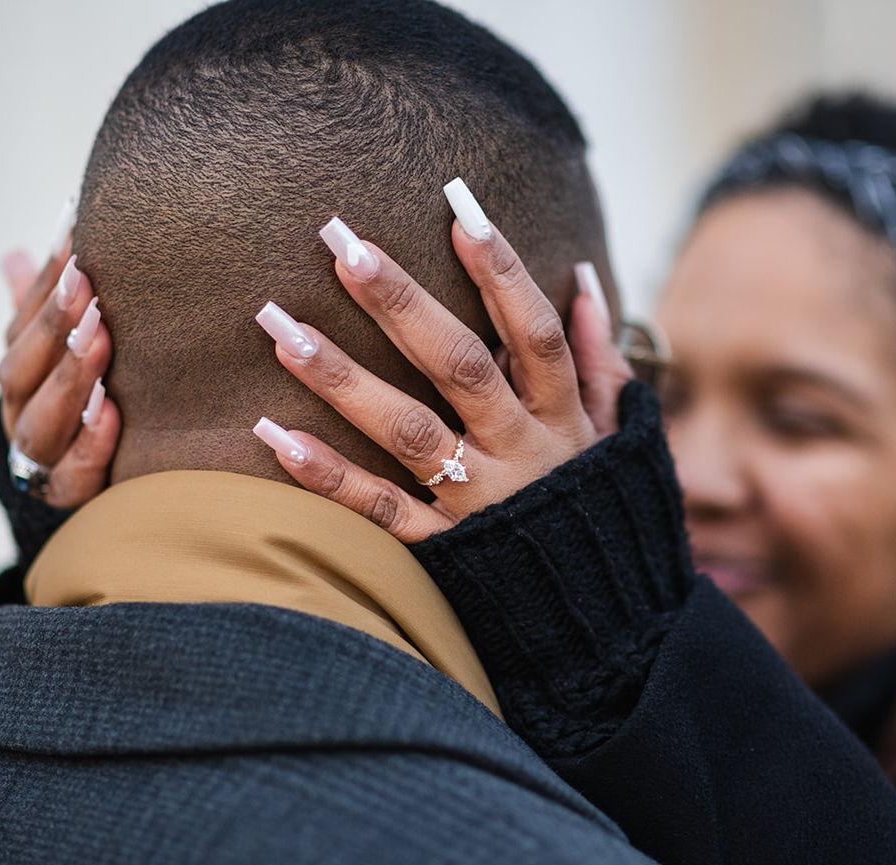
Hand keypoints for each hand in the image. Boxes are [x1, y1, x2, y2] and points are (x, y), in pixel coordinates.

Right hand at [0, 231, 119, 508]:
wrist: (88, 485)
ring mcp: (40, 456)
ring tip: (100, 343)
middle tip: (90, 292)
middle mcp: (20, 409)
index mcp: (21, 368)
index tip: (79, 251)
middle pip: (21, 368)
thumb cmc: (93, 400)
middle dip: (53, 328)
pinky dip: (89, 445)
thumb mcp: (79, 349)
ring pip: (39, 419)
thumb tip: (69, 220)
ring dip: (69, 378)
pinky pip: (72, 474)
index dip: (46, 289)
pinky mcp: (68, 495)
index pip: (22, 324)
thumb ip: (68, 298)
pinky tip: (110, 414)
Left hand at [254, 203, 632, 542]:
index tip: (460, 211)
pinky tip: (274, 434)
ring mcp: (477, 501)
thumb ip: (601, 361)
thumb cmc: (604, 511)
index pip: (535, 335)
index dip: (503, 273)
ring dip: (343, 377)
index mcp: (562, 419)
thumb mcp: (620, 434)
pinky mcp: (445, 549)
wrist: (604, 621)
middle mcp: (519, 453)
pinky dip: (328, 476)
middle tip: (340, 243)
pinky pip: (382, 511)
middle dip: (400, 303)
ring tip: (279, 325)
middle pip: (459, 367)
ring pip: (407, 431)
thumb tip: (584, 281)